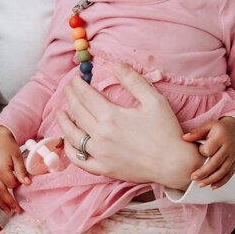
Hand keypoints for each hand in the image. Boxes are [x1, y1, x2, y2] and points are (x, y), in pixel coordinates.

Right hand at [0, 127, 29, 214]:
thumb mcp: (18, 157)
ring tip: (6, 211)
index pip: (10, 183)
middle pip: (0, 192)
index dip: (17, 186)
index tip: (22, 187)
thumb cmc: (7, 146)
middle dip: (8, 203)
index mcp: (1, 168)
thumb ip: (21, 171)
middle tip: (15, 210)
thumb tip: (27, 183)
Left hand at [55, 64, 201, 188]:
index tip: (75, 79)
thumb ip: (133, 80)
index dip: (78, 85)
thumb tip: (116, 65)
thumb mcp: (153, 100)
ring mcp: (100, 154)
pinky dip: (69, 150)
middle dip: (70, 98)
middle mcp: (101, 135)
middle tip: (68, 89)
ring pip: (72, 136)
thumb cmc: (166, 131)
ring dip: (64, 122)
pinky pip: (78, 160)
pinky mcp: (103, 168)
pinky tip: (68, 141)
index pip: (86, 96)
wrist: (173, 164)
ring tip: (61, 113)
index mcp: (111, 116)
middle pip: (77, 112)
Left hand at [183, 116, 234, 188]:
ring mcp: (233, 156)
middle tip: (193, 177)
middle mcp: (228, 148)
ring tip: (200, 184)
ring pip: (223, 171)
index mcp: (221, 137)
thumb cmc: (219, 129)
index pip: (210, 149)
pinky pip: (229, 174)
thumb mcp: (208, 126)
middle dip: (204, 172)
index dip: (202, 151)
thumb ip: (196, 132)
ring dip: (211, 179)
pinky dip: (222, 182)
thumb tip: (184, 138)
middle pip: (216, 163)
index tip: (198, 150)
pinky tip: (213, 186)